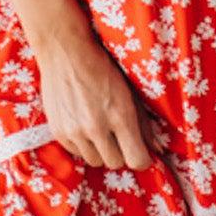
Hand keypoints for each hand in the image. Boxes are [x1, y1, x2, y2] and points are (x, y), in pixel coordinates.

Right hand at [35, 20, 159, 170]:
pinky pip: (77, 153)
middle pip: (115, 163)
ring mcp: (74, 131)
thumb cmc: (103, 68)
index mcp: (120, 116)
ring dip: (101, 150)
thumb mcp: (130, 92)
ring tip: (100, 129)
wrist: (65, 52)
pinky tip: (84, 125)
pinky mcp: (58, 131)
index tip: (141, 153)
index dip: (142, 159)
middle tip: (118, 136)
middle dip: (120, 153)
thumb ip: (144, 123)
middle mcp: (96, 127)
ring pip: (95, 161)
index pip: (137, 160)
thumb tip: (157, 149)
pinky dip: (83, 145)